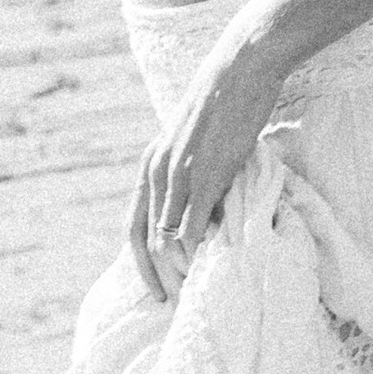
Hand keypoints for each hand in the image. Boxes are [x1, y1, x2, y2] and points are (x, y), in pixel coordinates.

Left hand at [125, 29, 288, 302]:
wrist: (239, 69)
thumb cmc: (224, 106)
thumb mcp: (194, 144)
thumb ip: (189, 177)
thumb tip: (200, 217)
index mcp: (150, 166)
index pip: (133, 228)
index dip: (140, 265)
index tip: (155, 292)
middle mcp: (156, 172)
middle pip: (145, 241)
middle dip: (158, 278)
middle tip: (174, 304)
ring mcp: (179, 174)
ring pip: (167, 239)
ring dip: (180, 270)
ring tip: (196, 290)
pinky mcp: (205, 174)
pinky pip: (194, 226)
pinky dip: (200, 250)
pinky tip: (212, 264)